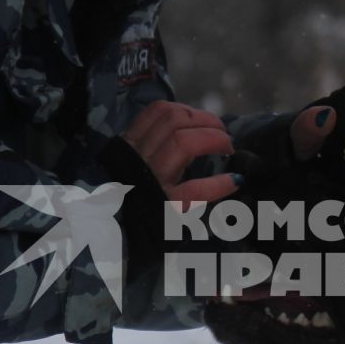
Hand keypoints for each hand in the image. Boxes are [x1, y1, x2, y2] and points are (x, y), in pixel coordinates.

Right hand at [120, 101, 237, 203]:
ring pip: (183, 142)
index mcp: (130, 145)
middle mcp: (138, 157)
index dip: (187, 110)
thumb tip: (192, 135)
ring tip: (228, 148)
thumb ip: (151, 150)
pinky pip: (195, 190)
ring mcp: (151, 180)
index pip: (158, 111)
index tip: (203, 120)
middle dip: (207, 120)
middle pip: (175, 120)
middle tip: (223, 133)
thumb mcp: (132, 167)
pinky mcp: (164, 207)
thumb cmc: (129, 198)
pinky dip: (219, 184)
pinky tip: (234, 181)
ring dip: (214, 139)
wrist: (109, 233)